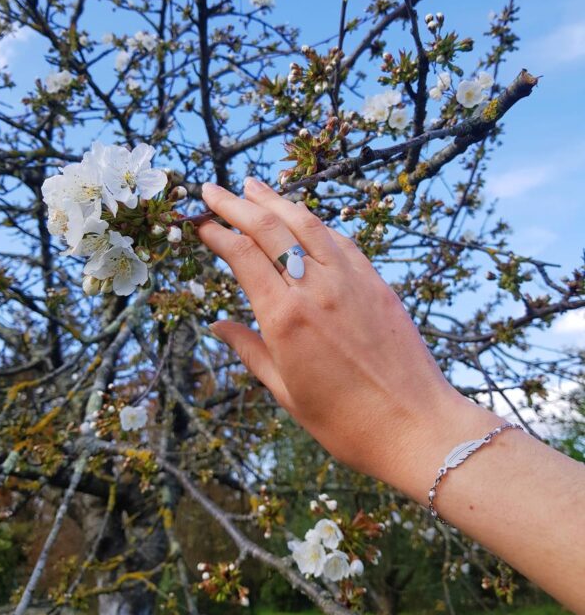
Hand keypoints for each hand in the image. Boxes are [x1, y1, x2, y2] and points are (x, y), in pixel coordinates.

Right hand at [198, 177, 496, 501]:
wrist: (415, 426)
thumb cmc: (345, 421)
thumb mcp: (286, 392)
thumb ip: (250, 351)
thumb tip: (218, 326)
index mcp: (285, 318)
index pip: (242, 256)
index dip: (216, 232)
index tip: (199, 222)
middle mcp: (317, 289)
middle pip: (271, 229)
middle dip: (237, 204)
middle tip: (213, 190)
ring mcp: (351, 281)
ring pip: (308, 224)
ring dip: (277, 202)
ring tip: (254, 188)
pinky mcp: (377, 283)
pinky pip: (342, 241)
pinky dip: (317, 224)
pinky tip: (305, 220)